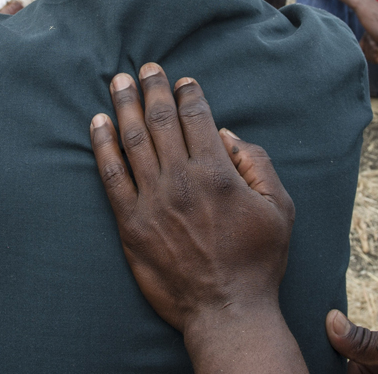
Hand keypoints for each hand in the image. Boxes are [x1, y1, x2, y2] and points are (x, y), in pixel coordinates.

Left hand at [91, 64, 304, 372]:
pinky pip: (111, 176)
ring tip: (119, 80)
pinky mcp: (131, 223)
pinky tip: (97, 123)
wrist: (226, 310)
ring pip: (133, 140)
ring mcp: (153, 201)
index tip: (182, 79)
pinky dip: (102, 145)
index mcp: (218, 173)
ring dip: (124, 105)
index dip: (188, 93)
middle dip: (153, 89)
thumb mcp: (280, 208)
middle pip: (161, 121)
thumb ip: (257, 165)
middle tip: (146, 67)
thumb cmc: (258, 261)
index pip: (197, 118)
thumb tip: (226, 135)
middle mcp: (182, 180)